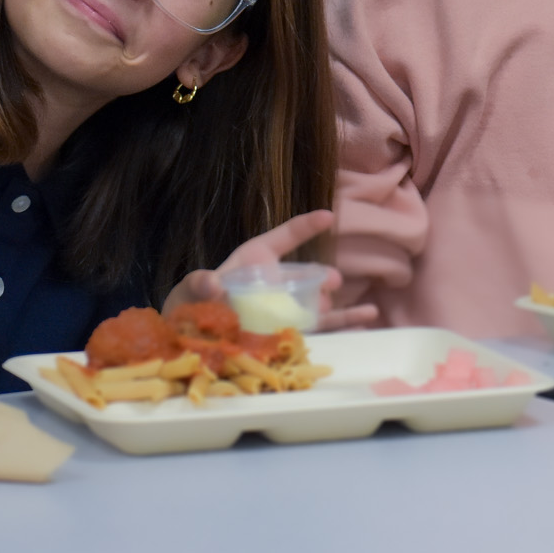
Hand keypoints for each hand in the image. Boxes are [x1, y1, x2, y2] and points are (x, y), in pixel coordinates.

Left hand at [164, 210, 379, 331]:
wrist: (188, 336)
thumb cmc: (192, 302)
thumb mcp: (191, 289)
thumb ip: (200, 284)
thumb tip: (212, 285)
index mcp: (256, 259)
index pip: (285, 236)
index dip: (306, 225)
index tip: (329, 216)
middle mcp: (276, 282)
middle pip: (305, 275)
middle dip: (322, 277)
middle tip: (332, 281)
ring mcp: (283, 308)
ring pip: (317, 303)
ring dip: (338, 307)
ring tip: (363, 312)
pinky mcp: (287, 332)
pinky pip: (318, 329)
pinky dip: (341, 328)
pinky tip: (365, 325)